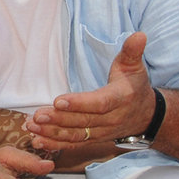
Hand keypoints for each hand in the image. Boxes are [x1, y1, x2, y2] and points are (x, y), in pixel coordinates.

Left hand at [27, 32, 156, 149]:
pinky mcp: (94, 139)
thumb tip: (139, 35)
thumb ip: (132, 51)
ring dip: (53, 133)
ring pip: (76, 135)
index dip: (79, 103)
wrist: (146, 116)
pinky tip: (37, 140)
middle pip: (83, 121)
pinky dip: (56, 144)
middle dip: (58, 119)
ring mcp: (102, 132)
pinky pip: (74, 144)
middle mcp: (111, 119)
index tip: (58, 100)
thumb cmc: (135, 87)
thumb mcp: (135, 67)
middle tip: (37, 115)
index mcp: (120, 99)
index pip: (99, 103)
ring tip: (32, 126)